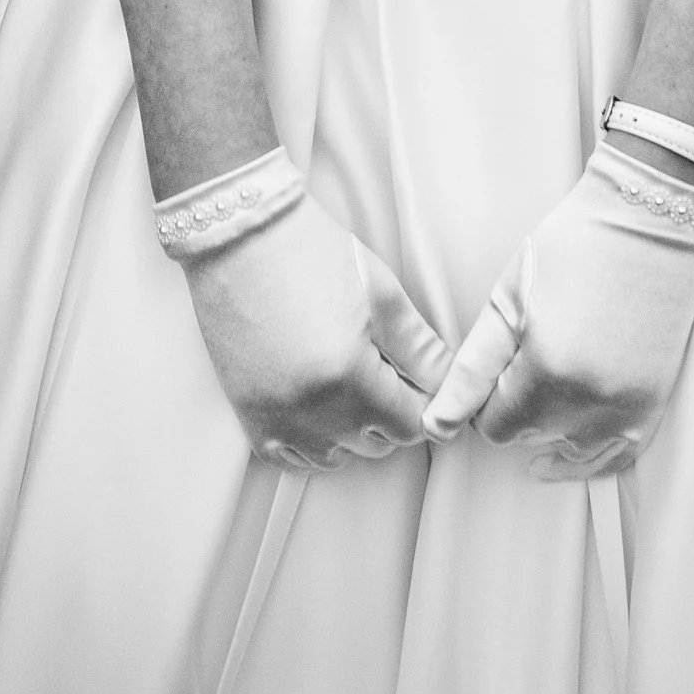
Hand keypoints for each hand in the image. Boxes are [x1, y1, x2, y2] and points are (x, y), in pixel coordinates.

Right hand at [182, 193, 449, 470]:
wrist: (241, 235)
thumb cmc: (312, 253)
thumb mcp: (382, 293)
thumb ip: (423, 350)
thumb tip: (452, 387)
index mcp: (350, 378)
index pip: (412, 424)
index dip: (426, 401)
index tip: (422, 378)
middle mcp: (312, 412)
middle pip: (378, 443)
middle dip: (392, 410)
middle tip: (385, 363)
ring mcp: (277, 420)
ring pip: (338, 456)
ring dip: (354, 428)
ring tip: (350, 376)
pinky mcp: (250, 418)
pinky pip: (294, 458)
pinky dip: (313, 439)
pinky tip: (318, 400)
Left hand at [421, 151, 693, 479]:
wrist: (647, 218)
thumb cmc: (572, 245)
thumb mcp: (509, 298)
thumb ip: (470, 370)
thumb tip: (437, 426)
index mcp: (546, 372)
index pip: (494, 427)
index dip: (486, 399)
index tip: (497, 366)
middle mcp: (588, 401)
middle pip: (529, 435)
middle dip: (519, 407)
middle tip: (528, 355)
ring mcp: (625, 408)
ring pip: (567, 449)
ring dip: (552, 423)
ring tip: (551, 376)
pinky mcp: (651, 404)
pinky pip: (613, 460)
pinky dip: (587, 456)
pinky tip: (566, 448)